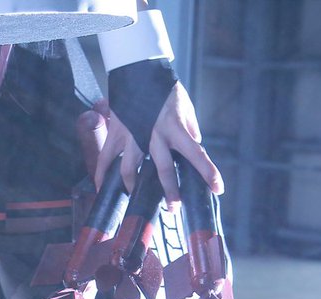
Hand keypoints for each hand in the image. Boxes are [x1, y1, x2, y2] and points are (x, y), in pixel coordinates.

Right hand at [95, 82, 223, 208]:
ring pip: (130, 169)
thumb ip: (190, 130)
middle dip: (170, 192)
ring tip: (137, 197)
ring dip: (134, 187)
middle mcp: (154, 134)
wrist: (138, 67)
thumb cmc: (165, 88)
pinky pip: (105, 158)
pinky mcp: (116, 132)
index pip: (197, 153)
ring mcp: (132, 135)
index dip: (209, 172)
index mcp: (176, 127)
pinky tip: (103, 188)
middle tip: (173, 208)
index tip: (218, 188)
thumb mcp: (185, 108)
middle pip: (163, 170)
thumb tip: (195, 146)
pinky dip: (101, 175)